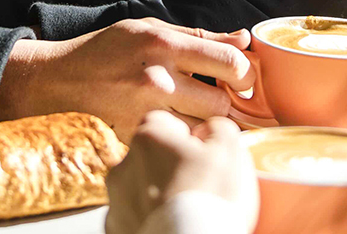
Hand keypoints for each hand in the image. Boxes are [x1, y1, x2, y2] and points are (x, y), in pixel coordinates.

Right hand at [0, 17, 254, 135]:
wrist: (58, 80)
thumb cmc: (107, 50)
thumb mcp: (150, 29)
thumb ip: (200, 37)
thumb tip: (244, 40)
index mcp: (164, 46)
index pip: (230, 64)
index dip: (245, 74)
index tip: (241, 78)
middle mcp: (157, 80)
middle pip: (221, 105)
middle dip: (226, 103)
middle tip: (219, 98)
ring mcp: (145, 112)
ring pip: (201, 129)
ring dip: (204, 123)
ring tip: (195, 112)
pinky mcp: (135, 136)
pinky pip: (175, 141)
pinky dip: (181, 137)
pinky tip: (172, 124)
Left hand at [105, 111, 257, 233]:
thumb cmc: (210, 200)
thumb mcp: (230, 150)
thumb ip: (217, 128)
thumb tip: (208, 130)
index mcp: (148, 139)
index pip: (163, 122)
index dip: (186, 138)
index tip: (201, 156)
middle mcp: (123, 166)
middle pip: (151, 157)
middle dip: (171, 167)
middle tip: (199, 188)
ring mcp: (117, 201)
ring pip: (141, 188)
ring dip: (159, 194)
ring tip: (187, 212)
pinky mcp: (116, 229)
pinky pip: (135, 216)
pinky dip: (151, 219)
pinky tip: (173, 226)